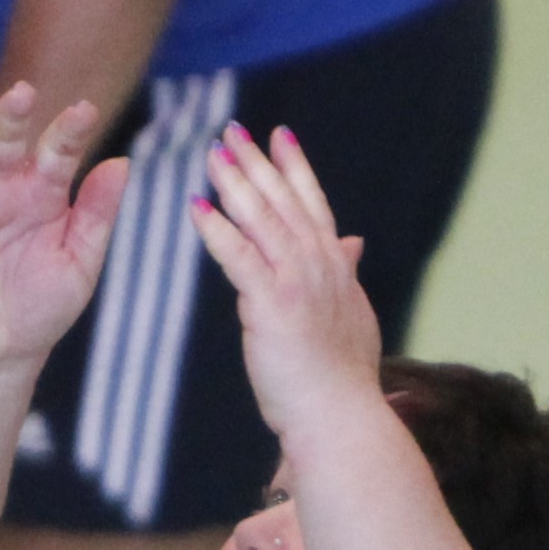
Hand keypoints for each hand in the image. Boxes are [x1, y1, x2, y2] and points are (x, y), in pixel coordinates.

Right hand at [0, 84, 129, 375]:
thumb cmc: (41, 307)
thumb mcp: (79, 265)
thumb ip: (96, 216)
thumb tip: (121, 163)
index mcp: (42, 192)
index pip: (57, 153)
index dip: (69, 132)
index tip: (84, 112)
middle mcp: (2, 190)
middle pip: (5, 144)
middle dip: (12, 119)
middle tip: (23, 95)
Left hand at [192, 122, 379, 439]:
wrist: (341, 418)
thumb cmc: (344, 381)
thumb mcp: (352, 317)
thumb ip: (347, 275)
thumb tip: (353, 243)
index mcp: (335, 268)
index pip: (313, 205)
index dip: (294, 168)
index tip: (278, 136)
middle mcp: (319, 265)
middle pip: (283, 201)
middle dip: (256, 163)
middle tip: (232, 131)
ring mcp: (297, 282)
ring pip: (261, 220)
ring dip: (234, 183)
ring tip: (211, 155)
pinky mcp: (272, 305)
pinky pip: (238, 257)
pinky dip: (217, 230)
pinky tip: (196, 207)